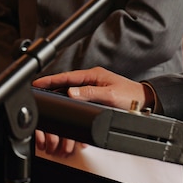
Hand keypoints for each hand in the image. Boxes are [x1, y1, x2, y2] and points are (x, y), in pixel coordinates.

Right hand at [32, 67, 147, 154]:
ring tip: (46, 100)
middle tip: (36, 92)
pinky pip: (78, 98)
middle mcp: (92, 80)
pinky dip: (69, 102)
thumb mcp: (110, 95)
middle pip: (66, 83)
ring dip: (59, 96)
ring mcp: (93, 87)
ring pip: (71, 91)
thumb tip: (71, 92)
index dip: (51, 80)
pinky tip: (64, 107)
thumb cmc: (131, 97)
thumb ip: (91, 93)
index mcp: (94, 75)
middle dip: (51, 87)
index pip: (68, 77)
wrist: (146, 103)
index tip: (38, 82)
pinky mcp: (96, 96)